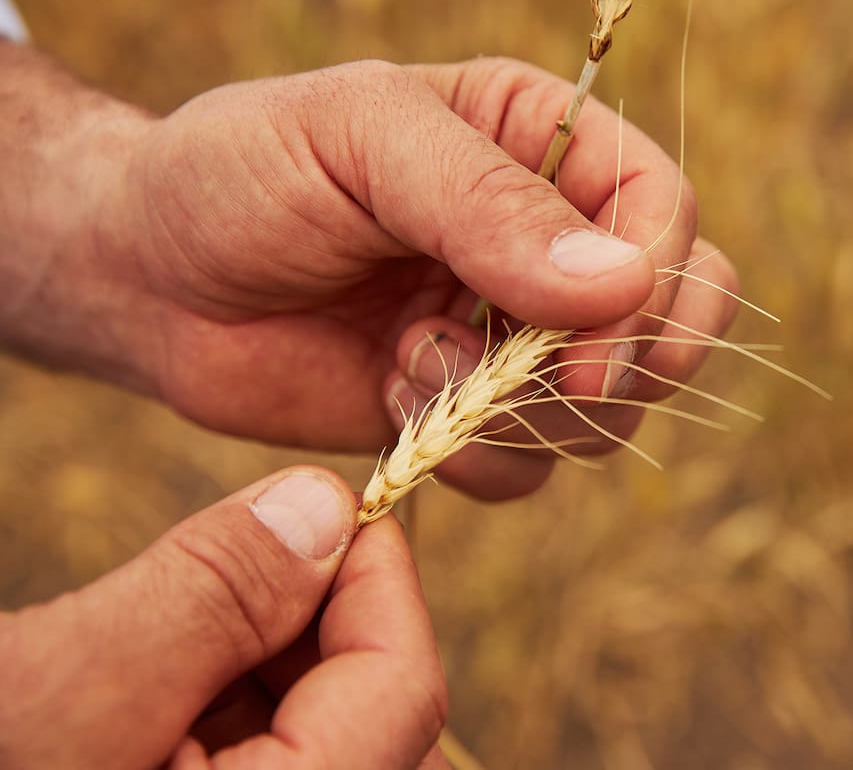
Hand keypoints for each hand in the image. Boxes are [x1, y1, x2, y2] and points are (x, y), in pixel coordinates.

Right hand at [0, 467, 447, 768]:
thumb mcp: (53, 692)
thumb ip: (205, 596)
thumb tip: (320, 504)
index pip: (403, 693)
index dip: (378, 580)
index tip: (329, 504)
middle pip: (380, 720)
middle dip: (319, 624)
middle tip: (236, 568)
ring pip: (329, 740)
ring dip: (271, 669)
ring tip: (166, 642)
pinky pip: (269, 763)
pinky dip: (232, 713)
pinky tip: (157, 693)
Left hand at [2, 52, 737, 497]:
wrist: (150, 276)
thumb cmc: (242, 173)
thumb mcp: (356, 140)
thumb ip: (485, 202)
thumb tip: (623, 284)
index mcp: (539, 141)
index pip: (662, 206)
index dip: (657, 280)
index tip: (591, 344)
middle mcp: (546, 241)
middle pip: (674, 313)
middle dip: (626, 362)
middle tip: (558, 381)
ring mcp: (514, 335)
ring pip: (608, 407)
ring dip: (521, 409)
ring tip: (413, 361)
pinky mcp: (472, 413)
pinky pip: (532, 466)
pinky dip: (475, 455)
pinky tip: (393, 398)